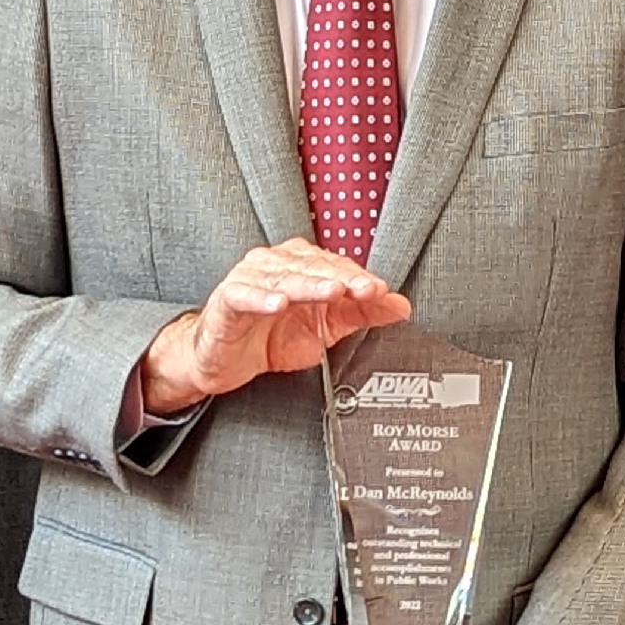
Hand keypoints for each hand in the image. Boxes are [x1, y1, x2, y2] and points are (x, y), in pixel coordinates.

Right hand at [139, 238, 410, 412]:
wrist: (225, 360)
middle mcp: (276, 264)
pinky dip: (261, 298)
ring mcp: (249, 279)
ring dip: (308, 284)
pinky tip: (279, 303)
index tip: (380, 291)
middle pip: (312, 267)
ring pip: (283, 277)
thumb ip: (361, 314)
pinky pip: (243, 295)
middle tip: (365, 290)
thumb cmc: (271, 336)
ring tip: (331, 291)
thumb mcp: (325, 328)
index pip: (335, 266)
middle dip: (341, 279)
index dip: (359, 278)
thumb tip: (399, 306)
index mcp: (301, 265)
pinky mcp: (226, 300)